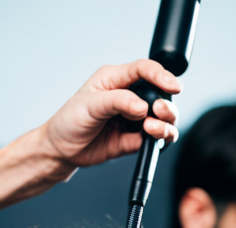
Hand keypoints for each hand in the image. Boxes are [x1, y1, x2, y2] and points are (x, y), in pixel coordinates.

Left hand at [39, 59, 180, 169]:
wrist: (63, 150)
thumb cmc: (70, 121)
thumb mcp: (90, 105)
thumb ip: (117, 102)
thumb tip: (143, 106)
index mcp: (116, 80)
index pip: (144, 70)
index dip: (161, 75)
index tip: (172, 86)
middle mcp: (129, 97)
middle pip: (161, 94)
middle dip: (166, 103)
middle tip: (159, 110)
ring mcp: (135, 119)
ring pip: (164, 118)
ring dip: (166, 122)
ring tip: (151, 127)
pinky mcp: (136, 138)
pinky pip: (157, 137)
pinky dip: (161, 137)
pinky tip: (151, 136)